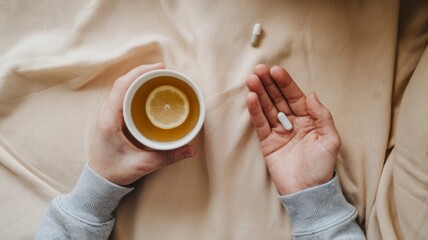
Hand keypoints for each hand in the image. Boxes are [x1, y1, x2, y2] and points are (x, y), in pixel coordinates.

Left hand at [89, 63, 195, 185]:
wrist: (99, 181)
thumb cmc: (115, 172)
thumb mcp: (142, 164)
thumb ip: (167, 157)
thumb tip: (190, 149)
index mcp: (109, 119)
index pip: (122, 86)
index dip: (140, 72)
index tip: (159, 67)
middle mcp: (106, 113)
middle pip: (124, 83)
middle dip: (143, 72)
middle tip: (164, 71)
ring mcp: (108, 114)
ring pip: (123, 88)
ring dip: (139, 79)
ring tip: (159, 77)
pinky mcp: (112, 118)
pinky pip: (123, 96)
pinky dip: (136, 89)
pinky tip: (148, 91)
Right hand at [245, 64, 339, 194]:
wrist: (308, 192)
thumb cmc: (322, 168)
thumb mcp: (330, 140)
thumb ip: (322, 116)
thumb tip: (311, 95)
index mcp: (309, 119)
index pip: (295, 96)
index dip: (285, 83)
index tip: (276, 71)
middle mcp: (293, 122)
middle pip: (278, 98)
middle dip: (268, 84)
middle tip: (258, 70)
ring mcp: (279, 132)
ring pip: (267, 108)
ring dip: (259, 93)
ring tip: (251, 80)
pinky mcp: (267, 142)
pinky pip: (260, 124)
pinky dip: (255, 111)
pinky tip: (251, 98)